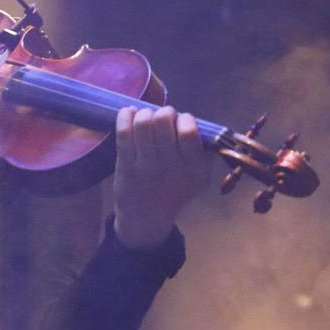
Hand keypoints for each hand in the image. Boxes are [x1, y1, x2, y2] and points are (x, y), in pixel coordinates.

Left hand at [112, 105, 213, 249]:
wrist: (146, 216)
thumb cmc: (175, 189)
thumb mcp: (200, 177)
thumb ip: (206, 153)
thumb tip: (206, 126)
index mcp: (193, 168)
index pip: (189, 132)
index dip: (185, 119)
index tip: (182, 121)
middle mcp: (170, 166)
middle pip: (163, 121)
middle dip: (164, 112)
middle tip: (163, 118)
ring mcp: (145, 166)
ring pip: (143, 123)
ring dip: (145, 113)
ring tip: (147, 117)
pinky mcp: (125, 165)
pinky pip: (123, 132)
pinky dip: (125, 116)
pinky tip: (130, 114)